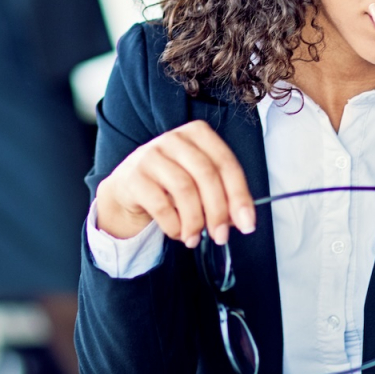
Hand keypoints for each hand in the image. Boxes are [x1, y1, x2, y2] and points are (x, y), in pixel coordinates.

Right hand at [95, 120, 257, 246]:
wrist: (127, 189)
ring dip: (195, 221)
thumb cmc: (170, 184)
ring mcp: (151, 155)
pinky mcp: (134, 176)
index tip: (247, 223)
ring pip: (184, 189)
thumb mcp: (198, 182)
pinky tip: (177, 233)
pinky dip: (174, 226)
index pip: (226, 163)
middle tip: (220, 237)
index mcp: (197, 134)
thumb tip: (240, 220)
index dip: (239, 195)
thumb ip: (222, 195)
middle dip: (218, 211)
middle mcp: (174, 139)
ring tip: (195, 239)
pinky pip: (161, 205)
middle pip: (206, 174)